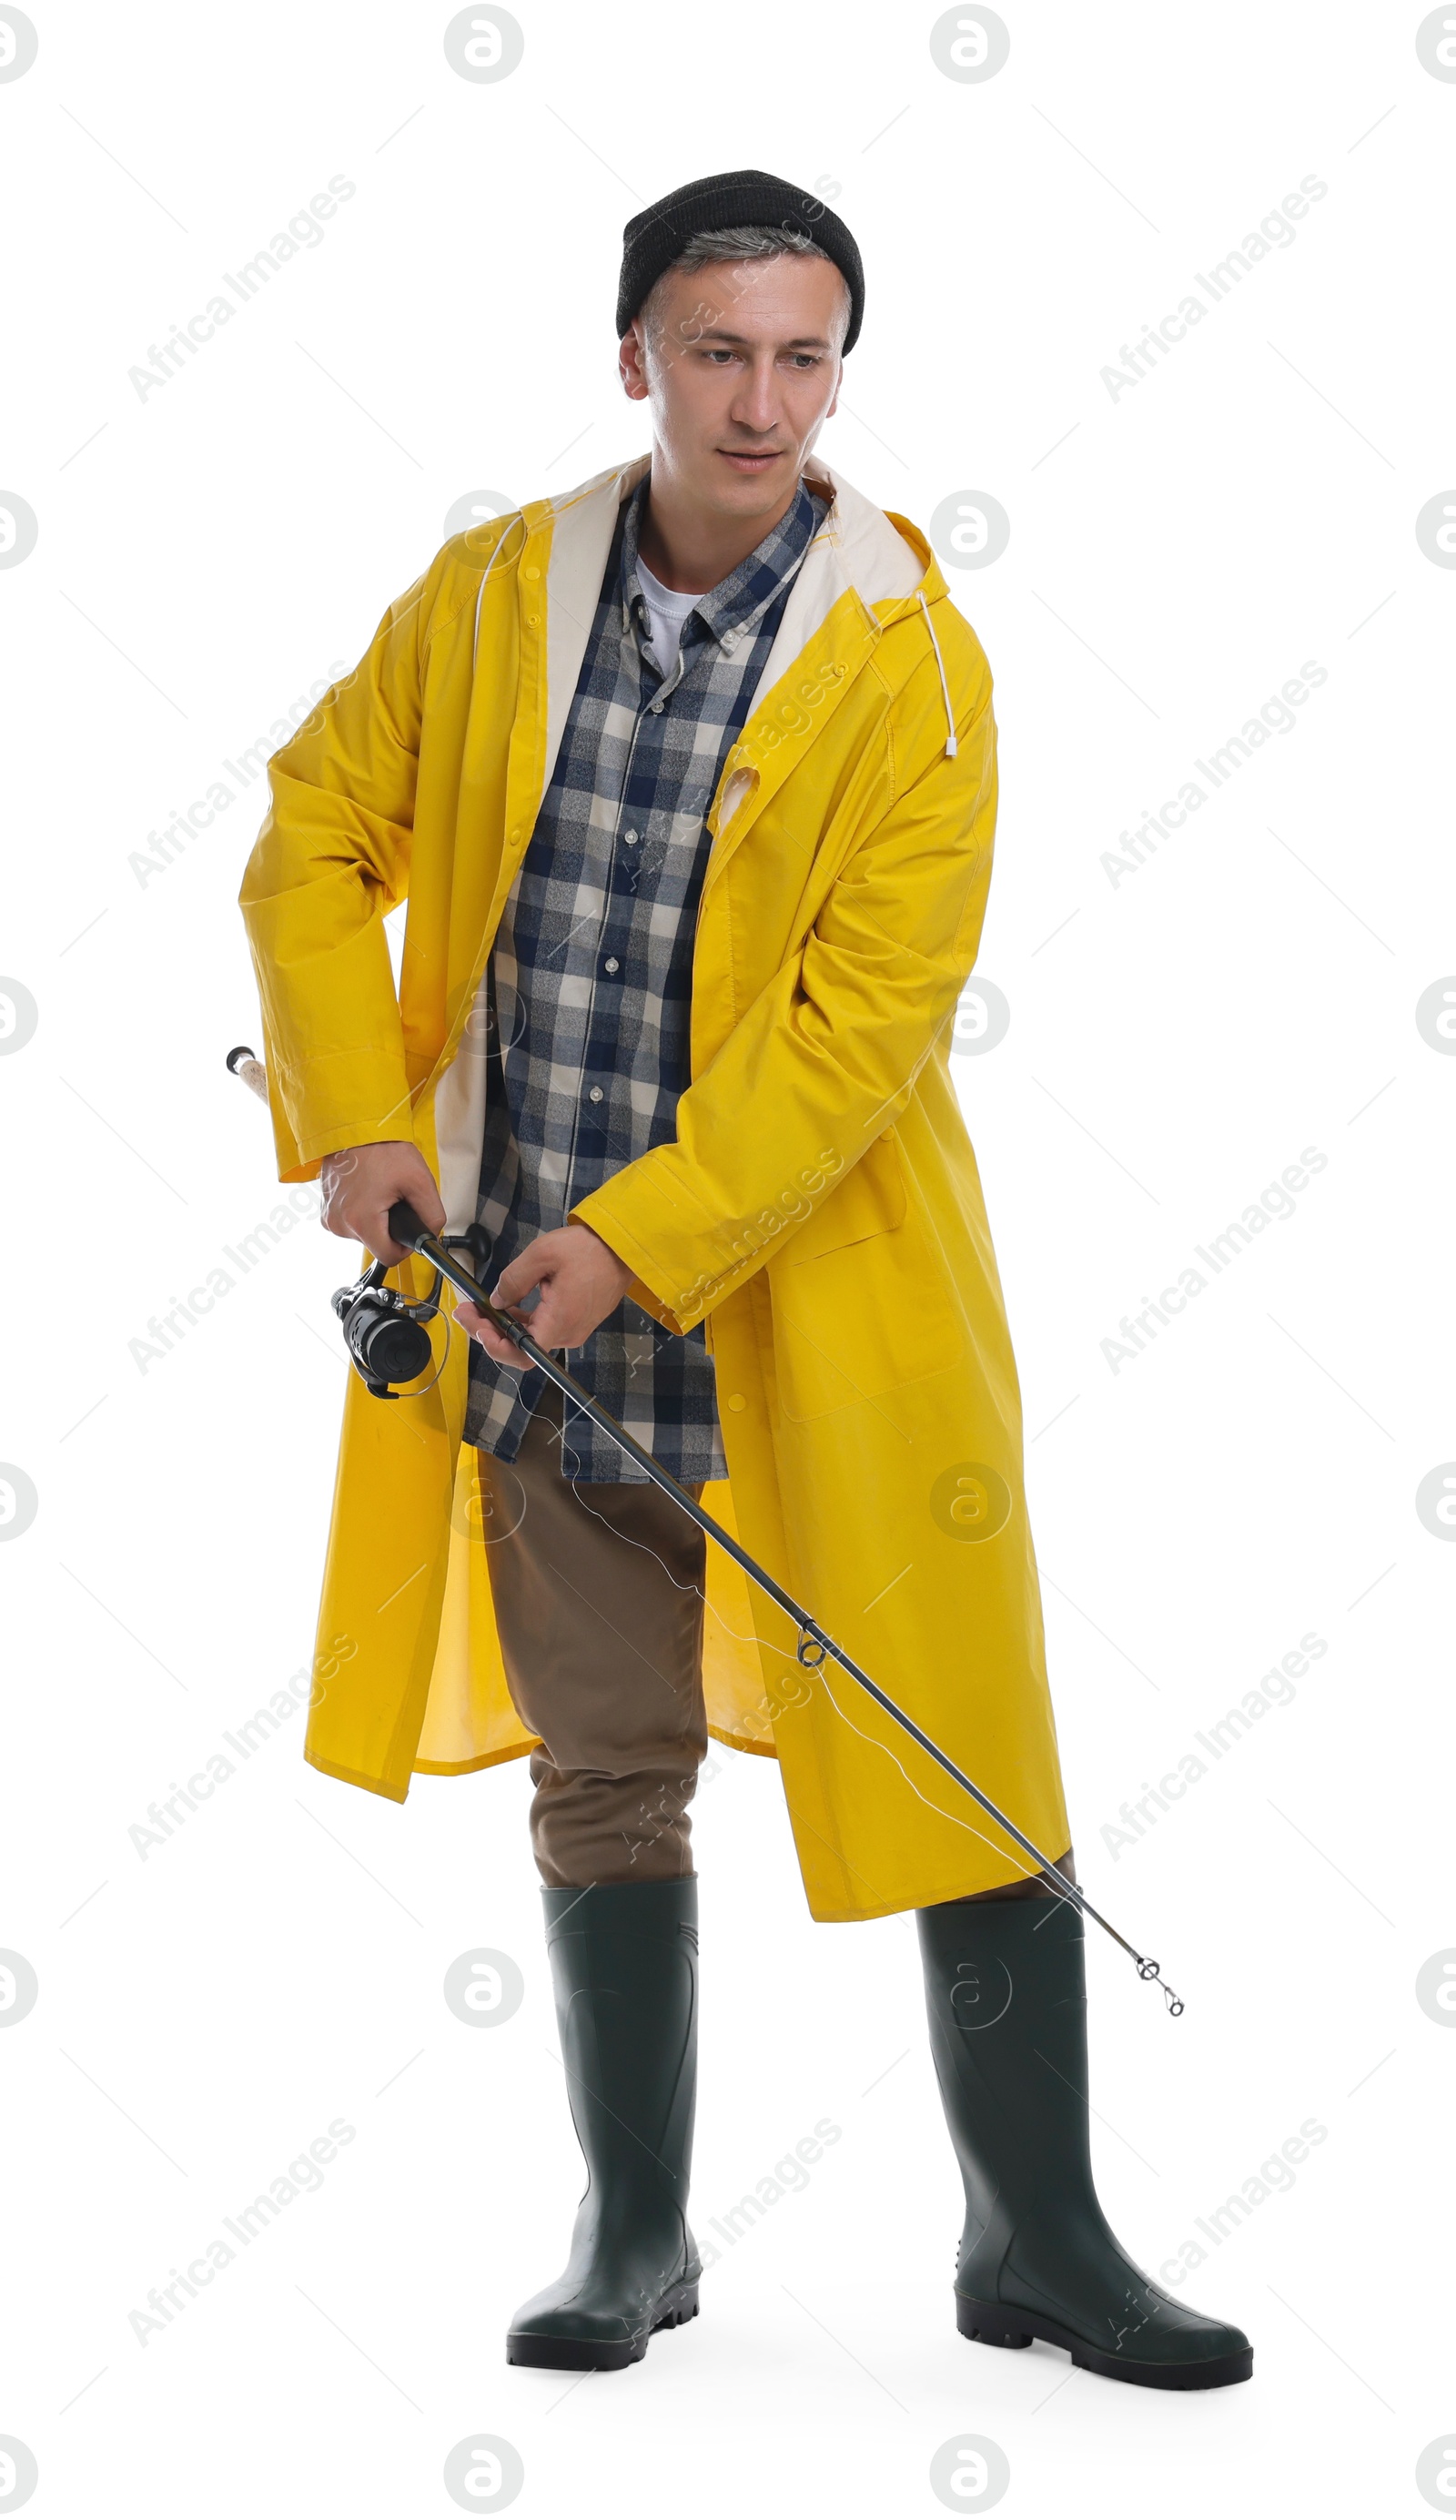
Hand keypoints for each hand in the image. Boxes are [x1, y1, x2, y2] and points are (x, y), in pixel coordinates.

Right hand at [318, 1139, 444, 1263]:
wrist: (353, 1126)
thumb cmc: (381, 1148)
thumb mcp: (419, 1181)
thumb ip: (433, 1215)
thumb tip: (431, 1233)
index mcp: (361, 1220)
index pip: (389, 1257)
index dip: (405, 1247)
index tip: (409, 1229)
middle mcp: (340, 1224)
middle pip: (376, 1244)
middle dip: (390, 1226)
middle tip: (394, 1199)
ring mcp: (330, 1217)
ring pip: (363, 1234)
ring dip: (375, 1218)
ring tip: (379, 1191)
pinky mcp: (325, 1210)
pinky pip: (350, 1222)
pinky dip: (361, 1211)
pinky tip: (366, 1191)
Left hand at [457, 1223, 631, 1368]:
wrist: (622, 1248)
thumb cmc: (589, 1249)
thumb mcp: (542, 1255)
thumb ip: (513, 1280)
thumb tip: (495, 1301)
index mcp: (559, 1321)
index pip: (521, 1355)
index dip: (494, 1347)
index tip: (476, 1325)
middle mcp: (567, 1333)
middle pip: (521, 1348)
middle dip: (489, 1332)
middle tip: (466, 1310)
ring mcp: (573, 1329)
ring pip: (530, 1339)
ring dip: (503, 1326)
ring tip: (479, 1306)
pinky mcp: (575, 1321)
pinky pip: (543, 1328)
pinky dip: (521, 1321)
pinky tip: (506, 1305)